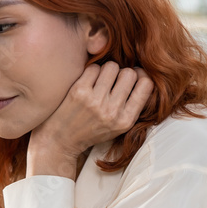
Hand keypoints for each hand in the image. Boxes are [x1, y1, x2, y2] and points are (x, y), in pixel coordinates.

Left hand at [26, 63, 153, 179]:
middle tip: (114, 79)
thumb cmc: (91, 131)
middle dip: (123, 72)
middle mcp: (112, 111)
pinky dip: (92, 71)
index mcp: (125, 121)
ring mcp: (94, 101)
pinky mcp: (78, 92)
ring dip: (107, 70)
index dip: (141, 76)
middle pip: (129, 73)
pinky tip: (88, 80)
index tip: (133, 77)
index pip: (146, 85)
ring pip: (112, 67)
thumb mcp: (117, 126)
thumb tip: (142, 75)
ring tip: (101, 80)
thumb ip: (132, 106)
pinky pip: (94, 67)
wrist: (60, 141)